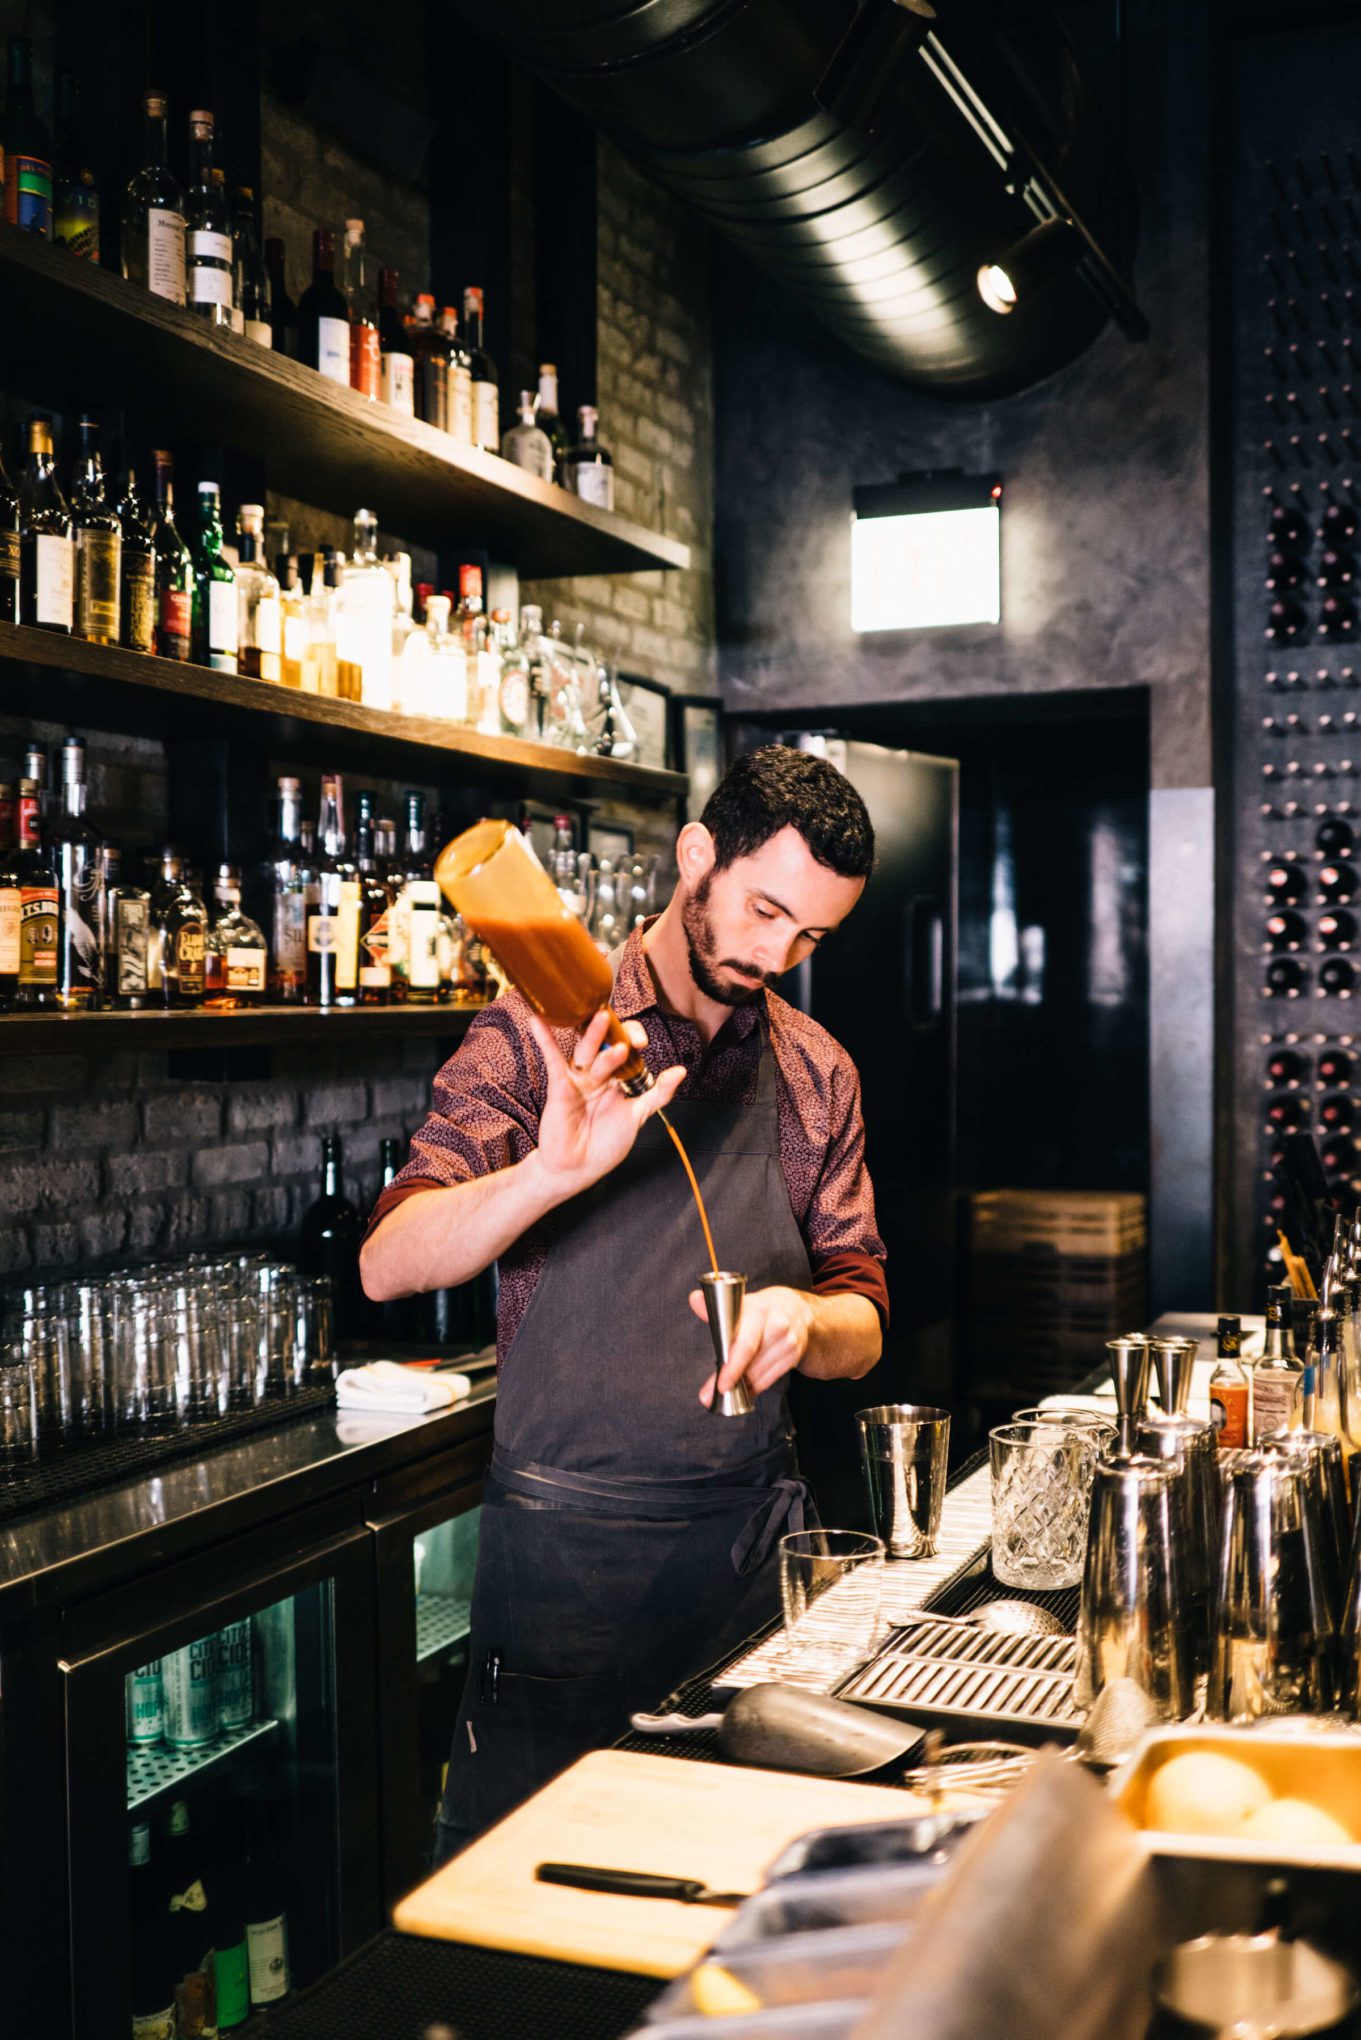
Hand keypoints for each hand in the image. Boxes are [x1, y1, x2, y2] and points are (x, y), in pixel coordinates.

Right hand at [528, 1009, 684, 1199]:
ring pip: (586, 1052)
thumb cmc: (606, 1143)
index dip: (633, 1038)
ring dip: (593, 1035)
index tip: (642, 1042)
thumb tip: (680, 1071)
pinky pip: (553, 1061)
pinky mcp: (559, 1087)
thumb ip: (658, 1093)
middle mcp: (597, 1074)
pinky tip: (539, 1022)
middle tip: (629, 1035)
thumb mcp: (638, 1115)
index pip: (625, 1046)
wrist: (579, 1168)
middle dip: (617, 1035)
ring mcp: (578, 1079)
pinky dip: (546, 1040)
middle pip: (605, 1044)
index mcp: (617, 1077)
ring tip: (601, 1019)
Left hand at [688, 1284, 813, 1407]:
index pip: (745, 1344)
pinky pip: (770, 1378)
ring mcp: (788, 1342)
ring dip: (741, 1386)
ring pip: (759, 1373)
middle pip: (751, 1362)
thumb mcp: (741, 1304)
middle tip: (708, 1396)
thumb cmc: (761, 1309)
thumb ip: (716, 1308)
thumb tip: (694, 1299)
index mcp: (760, 1309)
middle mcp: (777, 1325)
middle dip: (730, 1381)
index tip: (719, 1384)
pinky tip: (744, 1390)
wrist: (798, 1310)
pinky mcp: (794, 1356)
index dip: (731, 1366)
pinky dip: (755, 1386)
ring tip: (725, 1393)